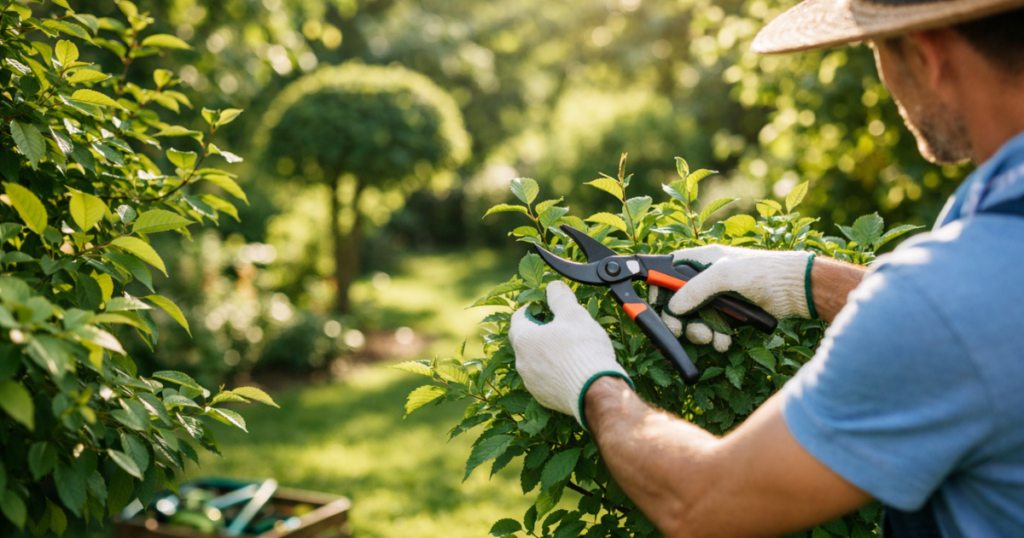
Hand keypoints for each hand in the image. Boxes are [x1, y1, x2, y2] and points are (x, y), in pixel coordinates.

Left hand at [509, 281, 632, 427]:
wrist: (596, 390)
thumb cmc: (583, 349)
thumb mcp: (573, 313)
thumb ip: (560, 297)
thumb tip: (553, 286)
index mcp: (523, 339)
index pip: (519, 317)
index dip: (533, 308)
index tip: (546, 306)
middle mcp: (521, 362)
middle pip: (526, 340)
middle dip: (540, 331)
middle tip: (560, 325)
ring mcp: (531, 383)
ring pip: (535, 361)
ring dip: (547, 352)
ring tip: (569, 347)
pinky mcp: (544, 398)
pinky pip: (545, 379)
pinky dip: (554, 371)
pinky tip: (572, 368)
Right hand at [650, 245, 815, 349]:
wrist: (796, 289)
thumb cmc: (762, 271)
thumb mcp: (724, 276)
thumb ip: (694, 290)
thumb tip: (672, 308)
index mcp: (699, 260)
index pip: (665, 273)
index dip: (657, 291)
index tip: (656, 309)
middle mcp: (704, 278)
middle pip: (677, 303)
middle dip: (679, 320)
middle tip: (681, 332)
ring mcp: (717, 297)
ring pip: (693, 319)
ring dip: (699, 332)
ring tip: (711, 338)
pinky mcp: (729, 314)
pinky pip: (712, 328)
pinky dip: (715, 337)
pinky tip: (724, 341)